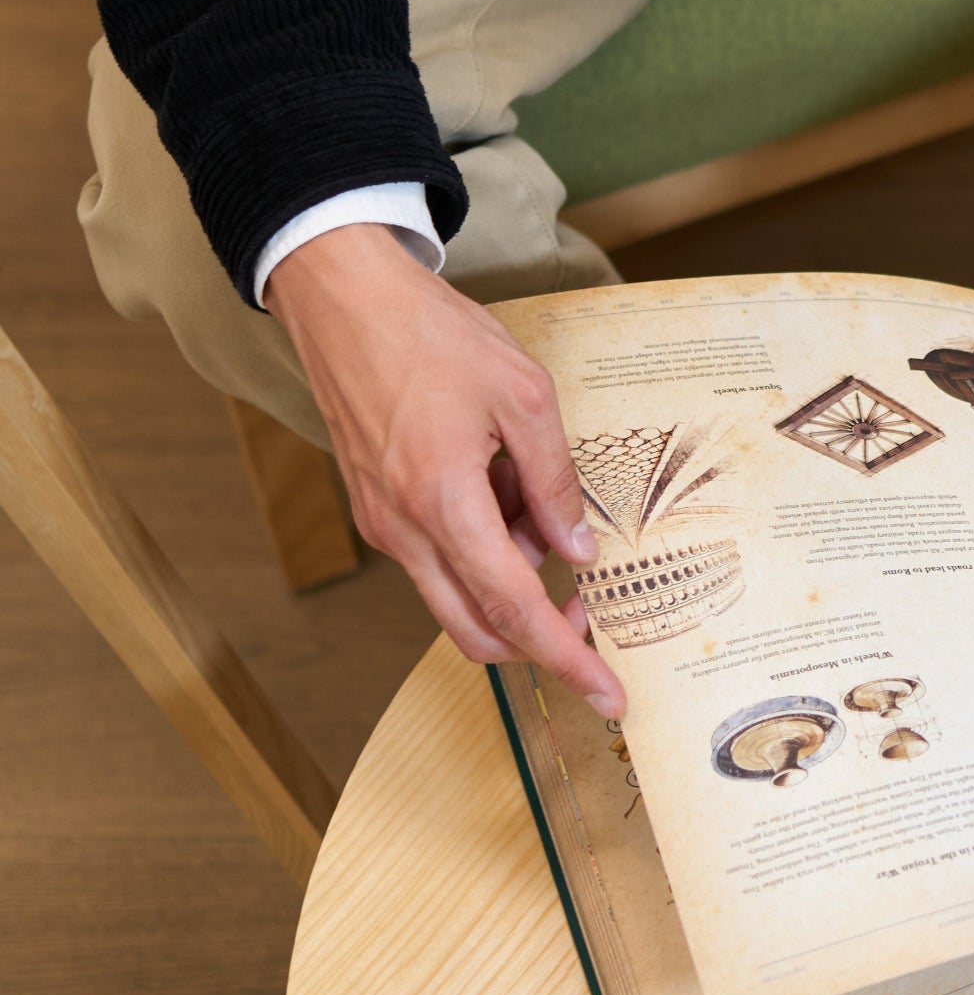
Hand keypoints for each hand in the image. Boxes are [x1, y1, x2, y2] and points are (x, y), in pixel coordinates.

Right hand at [265, 225, 625, 715]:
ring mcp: (384, 524)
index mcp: (443, 503)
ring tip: (536, 496)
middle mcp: (404, 529)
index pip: (515, 609)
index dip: (566, 659)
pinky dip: (483, 545)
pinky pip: (439, 558)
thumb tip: (577, 549)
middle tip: (589, 599)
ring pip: (458, 595)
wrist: (344, 300)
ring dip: (510, 575)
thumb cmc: (431, 335)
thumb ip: (555, 480)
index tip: (607, 693)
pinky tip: (503, 484)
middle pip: (478, 629)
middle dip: (540, 633)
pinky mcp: (377, 510)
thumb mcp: (523, 394)